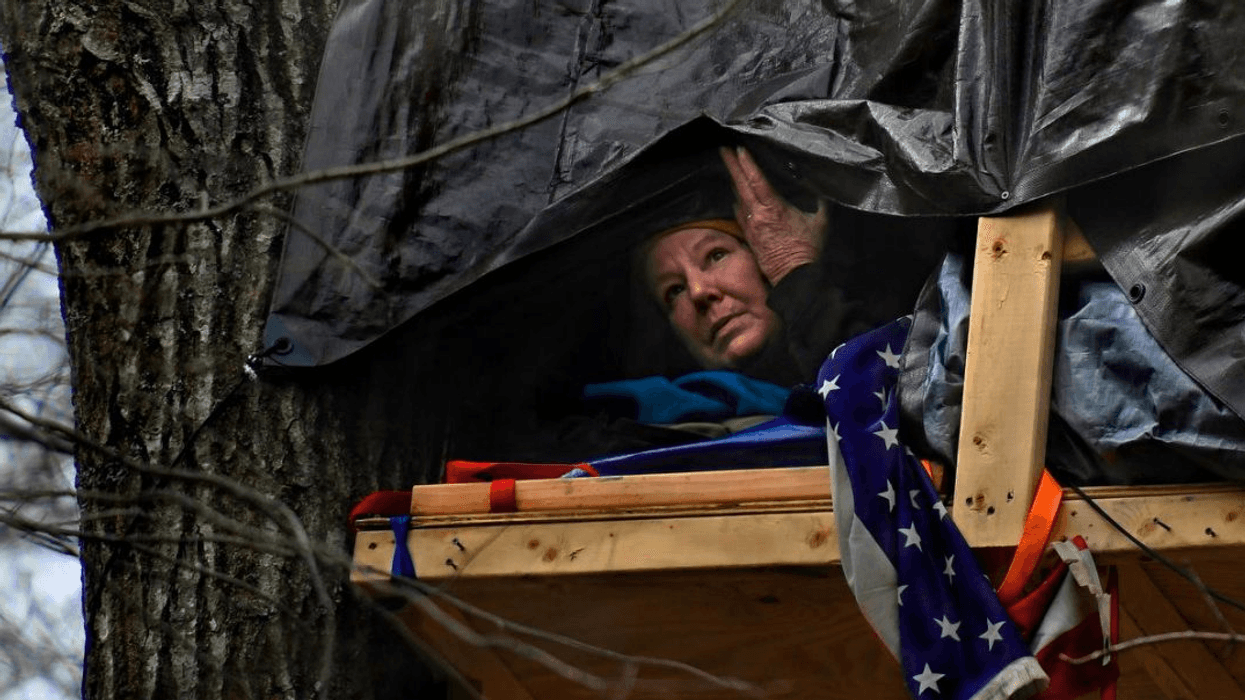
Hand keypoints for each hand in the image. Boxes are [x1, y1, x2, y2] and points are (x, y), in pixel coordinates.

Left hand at [721, 146, 827, 284]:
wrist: (795, 277)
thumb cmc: (808, 250)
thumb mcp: (820, 222)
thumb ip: (819, 203)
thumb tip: (821, 190)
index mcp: (774, 208)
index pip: (757, 180)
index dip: (747, 163)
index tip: (738, 148)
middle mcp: (758, 215)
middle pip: (741, 185)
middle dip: (731, 165)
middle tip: (723, 149)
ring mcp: (751, 226)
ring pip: (738, 198)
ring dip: (734, 182)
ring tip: (730, 167)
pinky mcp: (749, 237)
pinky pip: (739, 214)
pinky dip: (738, 201)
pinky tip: (737, 196)